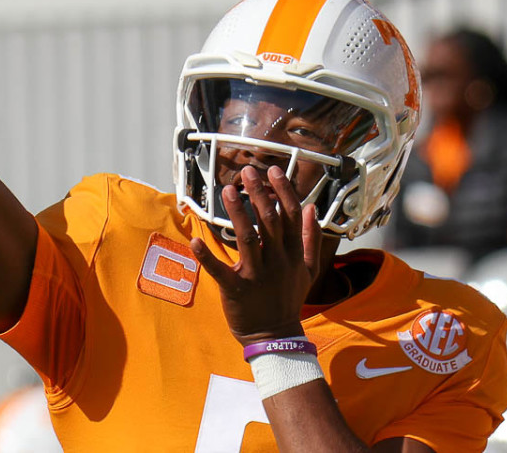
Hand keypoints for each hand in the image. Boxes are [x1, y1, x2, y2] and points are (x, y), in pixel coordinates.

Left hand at [191, 165, 322, 345]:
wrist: (275, 335)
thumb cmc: (288, 298)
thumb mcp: (308, 269)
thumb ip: (310, 238)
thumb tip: (311, 208)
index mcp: (293, 254)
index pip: (291, 215)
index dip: (283, 191)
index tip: (273, 170)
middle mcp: (277, 261)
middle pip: (269, 221)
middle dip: (259, 194)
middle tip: (248, 172)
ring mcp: (257, 275)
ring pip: (247, 238)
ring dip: (237, 213)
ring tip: (229, 191)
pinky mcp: (236, 289)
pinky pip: (220, 271)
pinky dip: (206, 257)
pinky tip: (195, 241)